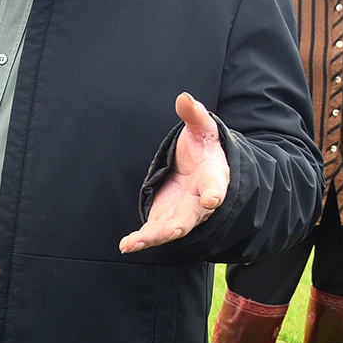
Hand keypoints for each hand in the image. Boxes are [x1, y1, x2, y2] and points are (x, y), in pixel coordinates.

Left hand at [121, 94, 229, 253]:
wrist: (203, 169)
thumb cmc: (204, 148)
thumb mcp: (202, 128)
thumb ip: (194, 115)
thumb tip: (184, 97)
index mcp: (212, 177)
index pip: (215, 185)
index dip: (214, 193)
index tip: (213, 199)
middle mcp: (199, 201)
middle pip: (191, 215)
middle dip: (182, 223)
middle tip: (173, 230)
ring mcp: (183, 212)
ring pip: (171, 228)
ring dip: (154, 237)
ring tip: (134, 243)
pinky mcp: (166, 217)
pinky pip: (155, 231)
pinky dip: (142, 239)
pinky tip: (127, 245)